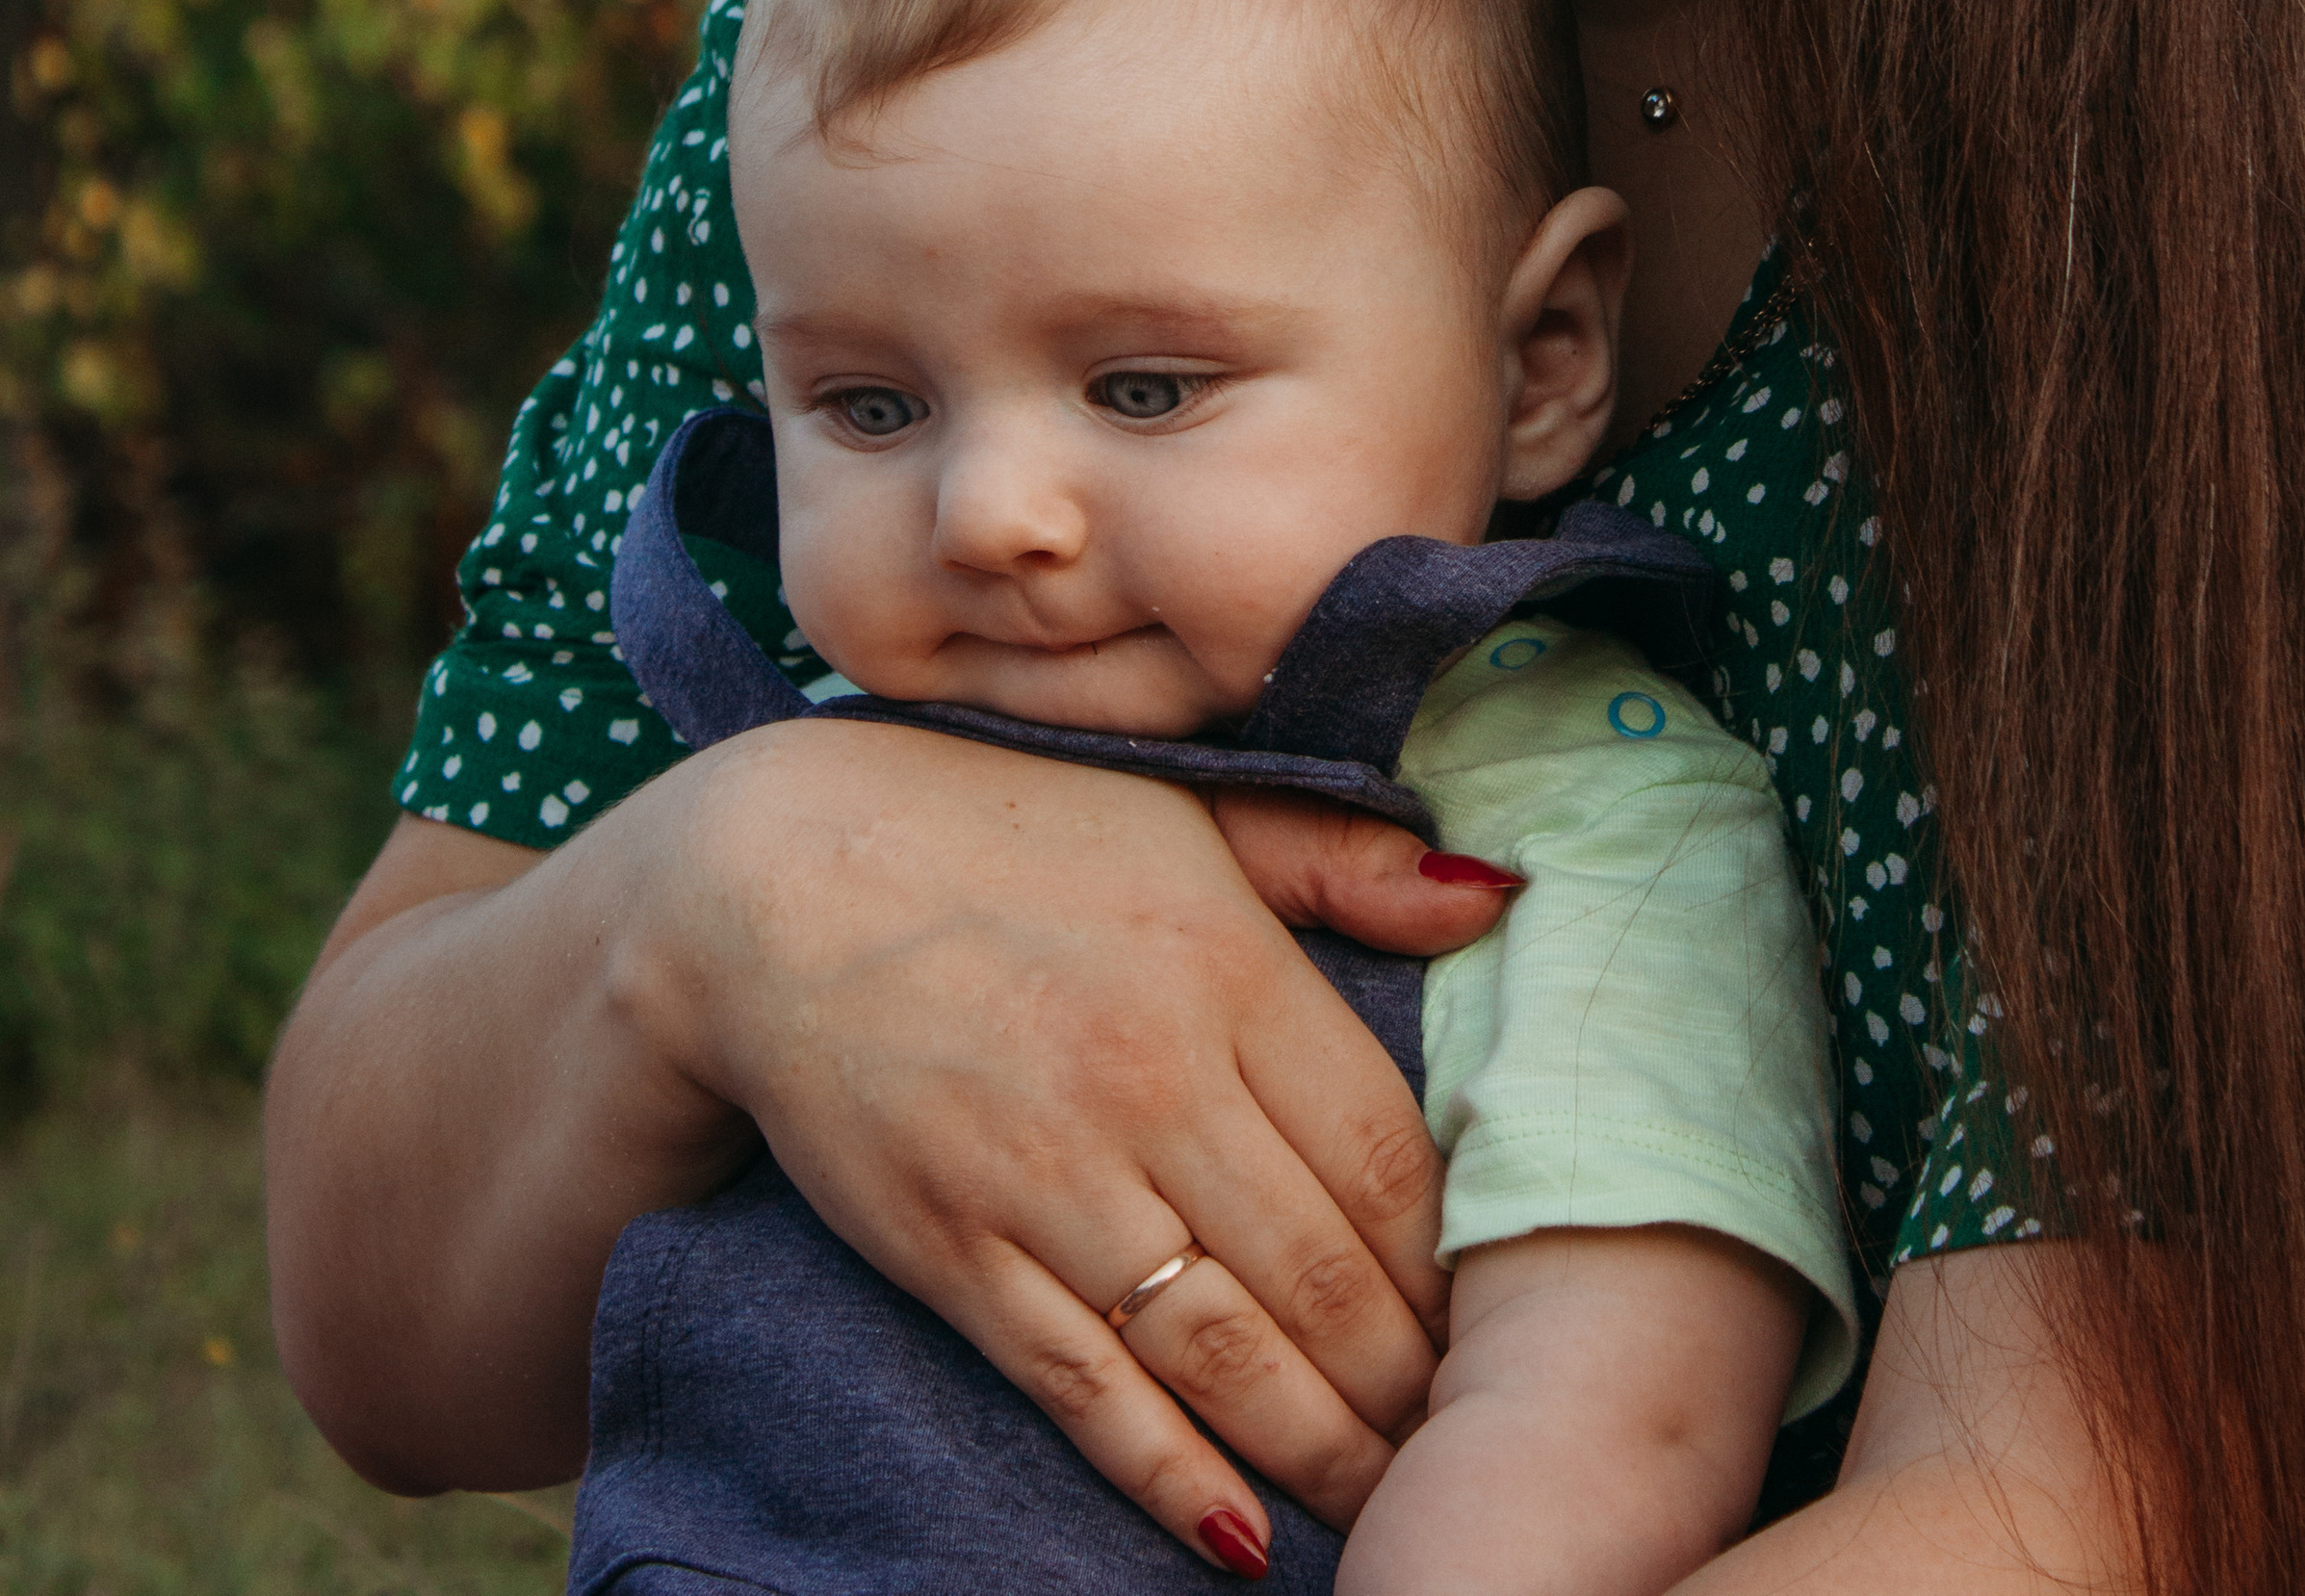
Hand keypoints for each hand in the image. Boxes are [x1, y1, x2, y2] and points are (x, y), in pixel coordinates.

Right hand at [271, 725, 1518, 1554]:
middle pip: (1327, 1275)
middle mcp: (1153, 1078)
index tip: (1507, 1319)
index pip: (1391, 1156)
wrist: (769, 872)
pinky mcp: (955, 1250)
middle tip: (1467, 1445)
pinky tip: (1241, 1536)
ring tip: (1392, 1508)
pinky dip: (1172, 1478)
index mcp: (1227, 965)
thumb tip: (1498, 901)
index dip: (1462, 1260)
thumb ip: (1342, 857)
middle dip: (1411, 1384)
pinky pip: (1088, 1390)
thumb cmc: (1004, 829)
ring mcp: (1050, 1175)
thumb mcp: (1186, 809)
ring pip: (1226, 1355)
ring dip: (1323, 1452)